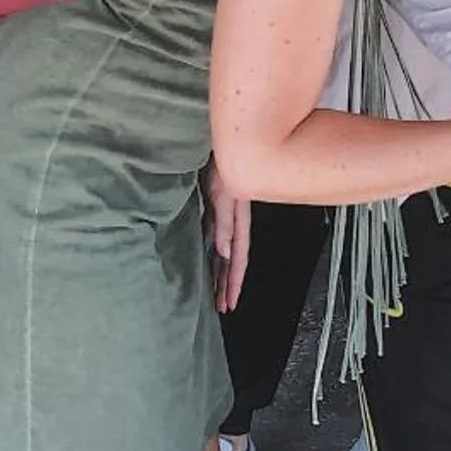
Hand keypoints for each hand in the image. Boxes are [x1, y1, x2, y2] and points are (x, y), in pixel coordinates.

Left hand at [203, 162, 250, 310]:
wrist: (221, 142)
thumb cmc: (223, 163)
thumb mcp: (224, 195)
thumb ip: (226, 224)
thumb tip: (226, 253)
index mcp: (239, 222)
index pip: (238, 259)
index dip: (233, 282)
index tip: (229, 303)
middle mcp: (232, 222)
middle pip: (232, 260)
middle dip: (227, 285)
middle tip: (222, 308)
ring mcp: (223, 216)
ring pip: (224, 252)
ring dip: (220, 273)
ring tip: (216, 293)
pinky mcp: (214, 208)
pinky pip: (216, 238)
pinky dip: (214, 255)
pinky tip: (211, 261)